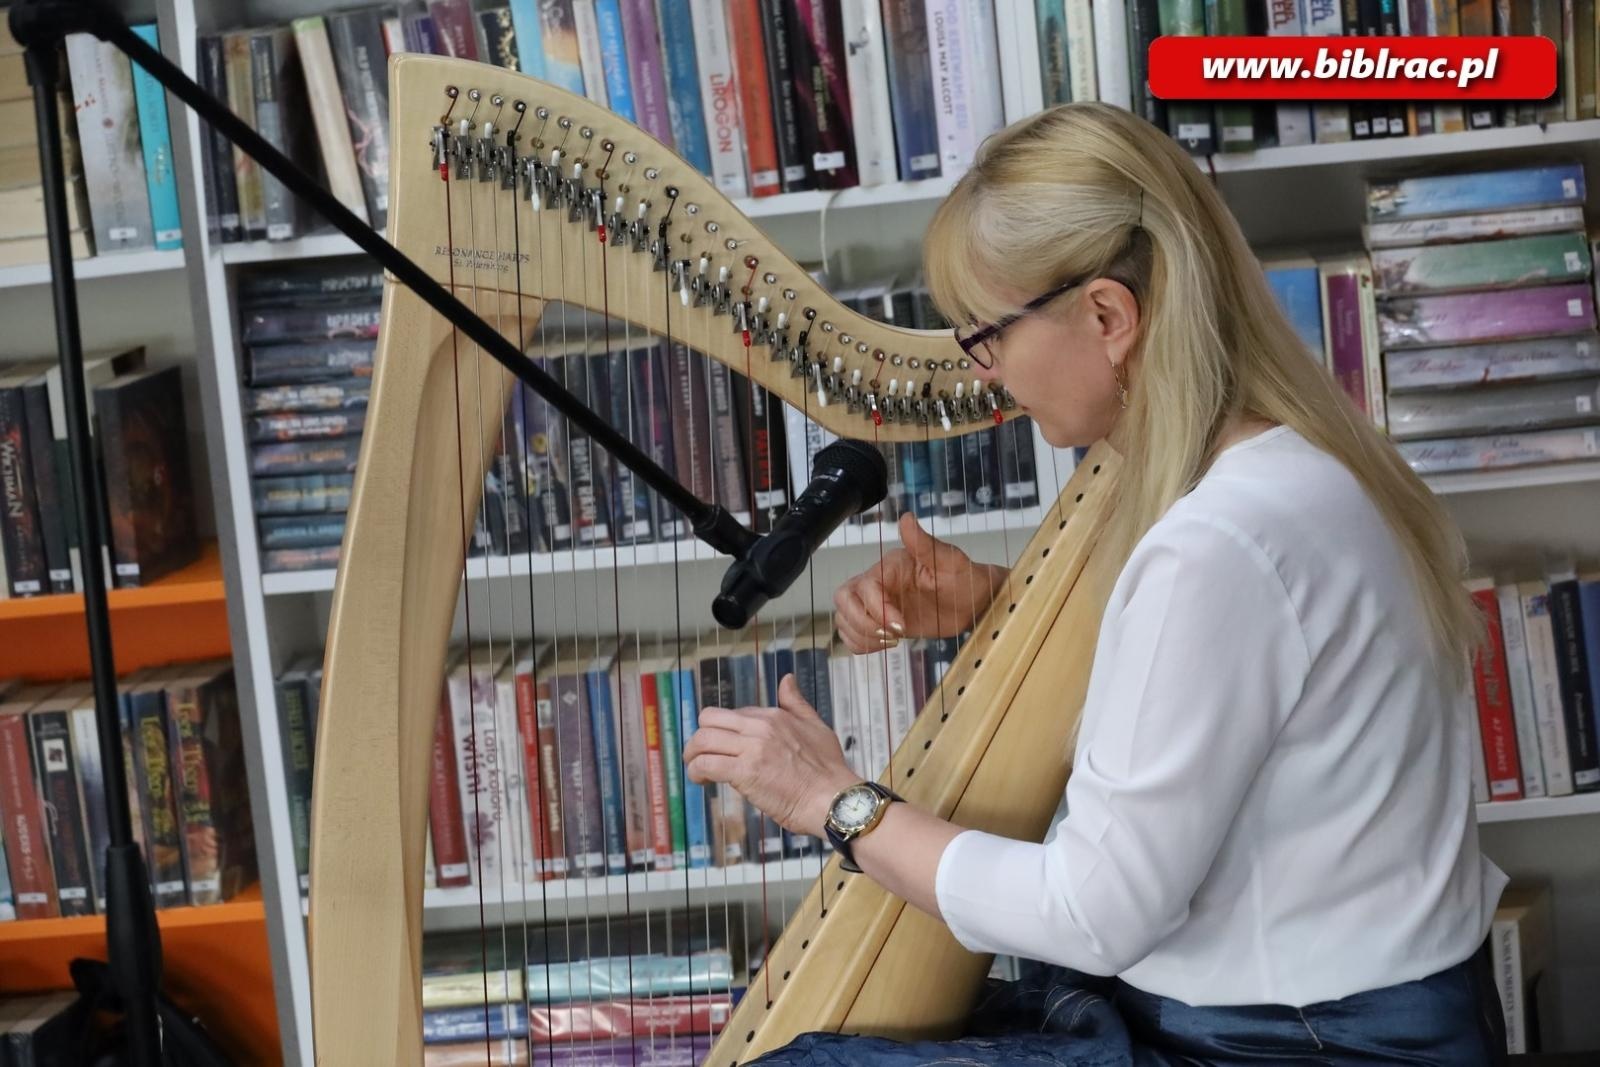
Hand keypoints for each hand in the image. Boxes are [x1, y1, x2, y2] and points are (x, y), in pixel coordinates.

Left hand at [683, 674, 858, 837]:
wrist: (835, 799)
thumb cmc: (829, 771)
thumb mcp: (817, 727)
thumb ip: (797, 703)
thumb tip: (787, 680)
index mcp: (774, 716)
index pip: (733, 714)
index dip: (725, 733)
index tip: (726, 750)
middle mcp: (760, 727)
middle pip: (709, 719)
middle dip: (699, 738)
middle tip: (700, 756)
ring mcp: (751, 748)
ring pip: (702, 740)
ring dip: (693, 755)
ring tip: (696, 770)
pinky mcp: (745, 772)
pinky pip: (706, 764)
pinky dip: (697, 772)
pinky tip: (701, 781)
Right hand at [833, 511, 1008, 652]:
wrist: (974, 602)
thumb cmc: (966, 579)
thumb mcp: (951, 562)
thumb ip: (925, 543)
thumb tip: (906, 519)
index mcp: (891, 567)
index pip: (865, 586)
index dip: (878, 609)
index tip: (902, 626)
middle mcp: (879, 583)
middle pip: (843, 598)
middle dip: (861, 622)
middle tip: (892, 635)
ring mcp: (877, 604)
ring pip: (844, 618)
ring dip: (862, 635)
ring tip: (892, 641)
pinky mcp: (880, 622)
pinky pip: (853, 634)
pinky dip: (862, 644)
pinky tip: (886, 644)